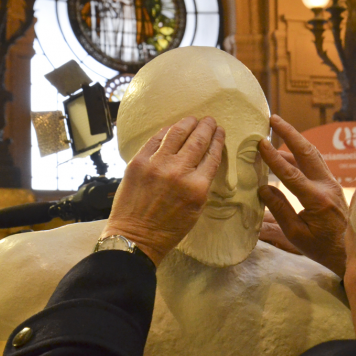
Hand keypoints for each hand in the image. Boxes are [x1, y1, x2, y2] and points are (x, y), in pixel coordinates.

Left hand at [101, 117, 223, 266]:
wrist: (136, 237)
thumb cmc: (169, 228)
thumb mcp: (197, 208)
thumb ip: (202, 182)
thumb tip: (205, 159)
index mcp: (197, 187)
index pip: (212, 155)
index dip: (218, 140)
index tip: (220, 131)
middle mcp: (178, 171)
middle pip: (197, 140)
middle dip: (206, 127)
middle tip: (210, 120)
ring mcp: (156, 165)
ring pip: (176, 134)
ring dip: (188, 123)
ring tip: (193, 119)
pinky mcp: (138, 162)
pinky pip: (155, 140)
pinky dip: (166, 131)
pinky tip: (172, 128)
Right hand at [258, 114, 347, 275]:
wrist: (350, 252)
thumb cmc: (321, 248)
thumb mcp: (296, 235)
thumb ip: (279, 210)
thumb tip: (263, 188)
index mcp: (317, 200)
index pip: (292, 174)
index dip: (275, 158)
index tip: (261, 143)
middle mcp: (328, 187)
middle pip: (308, 153)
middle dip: (290, 133)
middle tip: (273, 119)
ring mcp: (333, 184)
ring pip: (314, 155)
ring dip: (296, 140)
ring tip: (278, 128)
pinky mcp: (333, 185)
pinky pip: (316, 164)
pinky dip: (301, 154)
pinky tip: (288, 151)